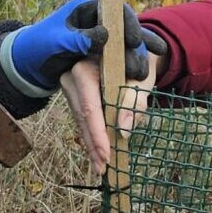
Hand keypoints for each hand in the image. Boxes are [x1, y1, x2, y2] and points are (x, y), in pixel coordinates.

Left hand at [7, 0, 169, 89]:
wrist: (27, 65)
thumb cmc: (37, 47)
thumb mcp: (55, 42)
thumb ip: (78, 39)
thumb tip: (105, 36)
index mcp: (85, 10)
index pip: (114, 10)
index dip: (128, 23)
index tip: (133, 41)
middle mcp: (97, 22)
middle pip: (125, 29)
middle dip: (135, 48)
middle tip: (138, 68)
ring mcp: (101, 40)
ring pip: (126, 46)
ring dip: (136, 60)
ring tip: (143, 77)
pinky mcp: (101, 57)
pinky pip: (120, 60)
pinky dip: (132, 66)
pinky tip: (145, 74)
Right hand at [61, 56, 157, 177]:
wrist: (127, 43)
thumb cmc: (136, 57)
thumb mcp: (141, 75)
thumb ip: (134, 100)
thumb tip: (124, 130)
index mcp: (86, 66)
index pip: (89, 105)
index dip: (97, 132)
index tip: (106, 153)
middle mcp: (72, 75)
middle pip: (82, 116)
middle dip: (93, 143)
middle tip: (104, 169)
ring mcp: (70, 85)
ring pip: (79, 119)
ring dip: (91, 143)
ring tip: (101, 167)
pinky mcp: (74, 93)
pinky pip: (81, 117)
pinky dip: (90, 134)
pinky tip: (96, 153)